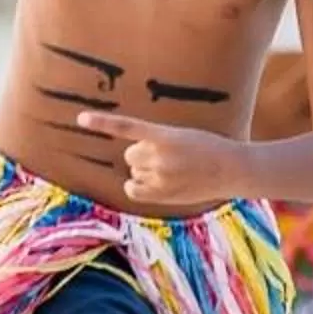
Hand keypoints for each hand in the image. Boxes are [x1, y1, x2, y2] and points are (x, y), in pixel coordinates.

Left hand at [73, 114, 248, 204]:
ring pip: (134, 172)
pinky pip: (133, 190)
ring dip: (145, 171)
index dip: (102, 123)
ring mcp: (160, 177)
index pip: (128, 126)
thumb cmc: (208, 148)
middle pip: (130, 154)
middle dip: (142, 155)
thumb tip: (133, 155)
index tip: (80, 119)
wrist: (232, 169)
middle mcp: (160, 157)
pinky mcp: (161, 194)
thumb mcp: (182, 135)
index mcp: (165, 135)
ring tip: (171, 170)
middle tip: (167, 156)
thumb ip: (156, 142)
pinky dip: (137, 187)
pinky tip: (154, 184)